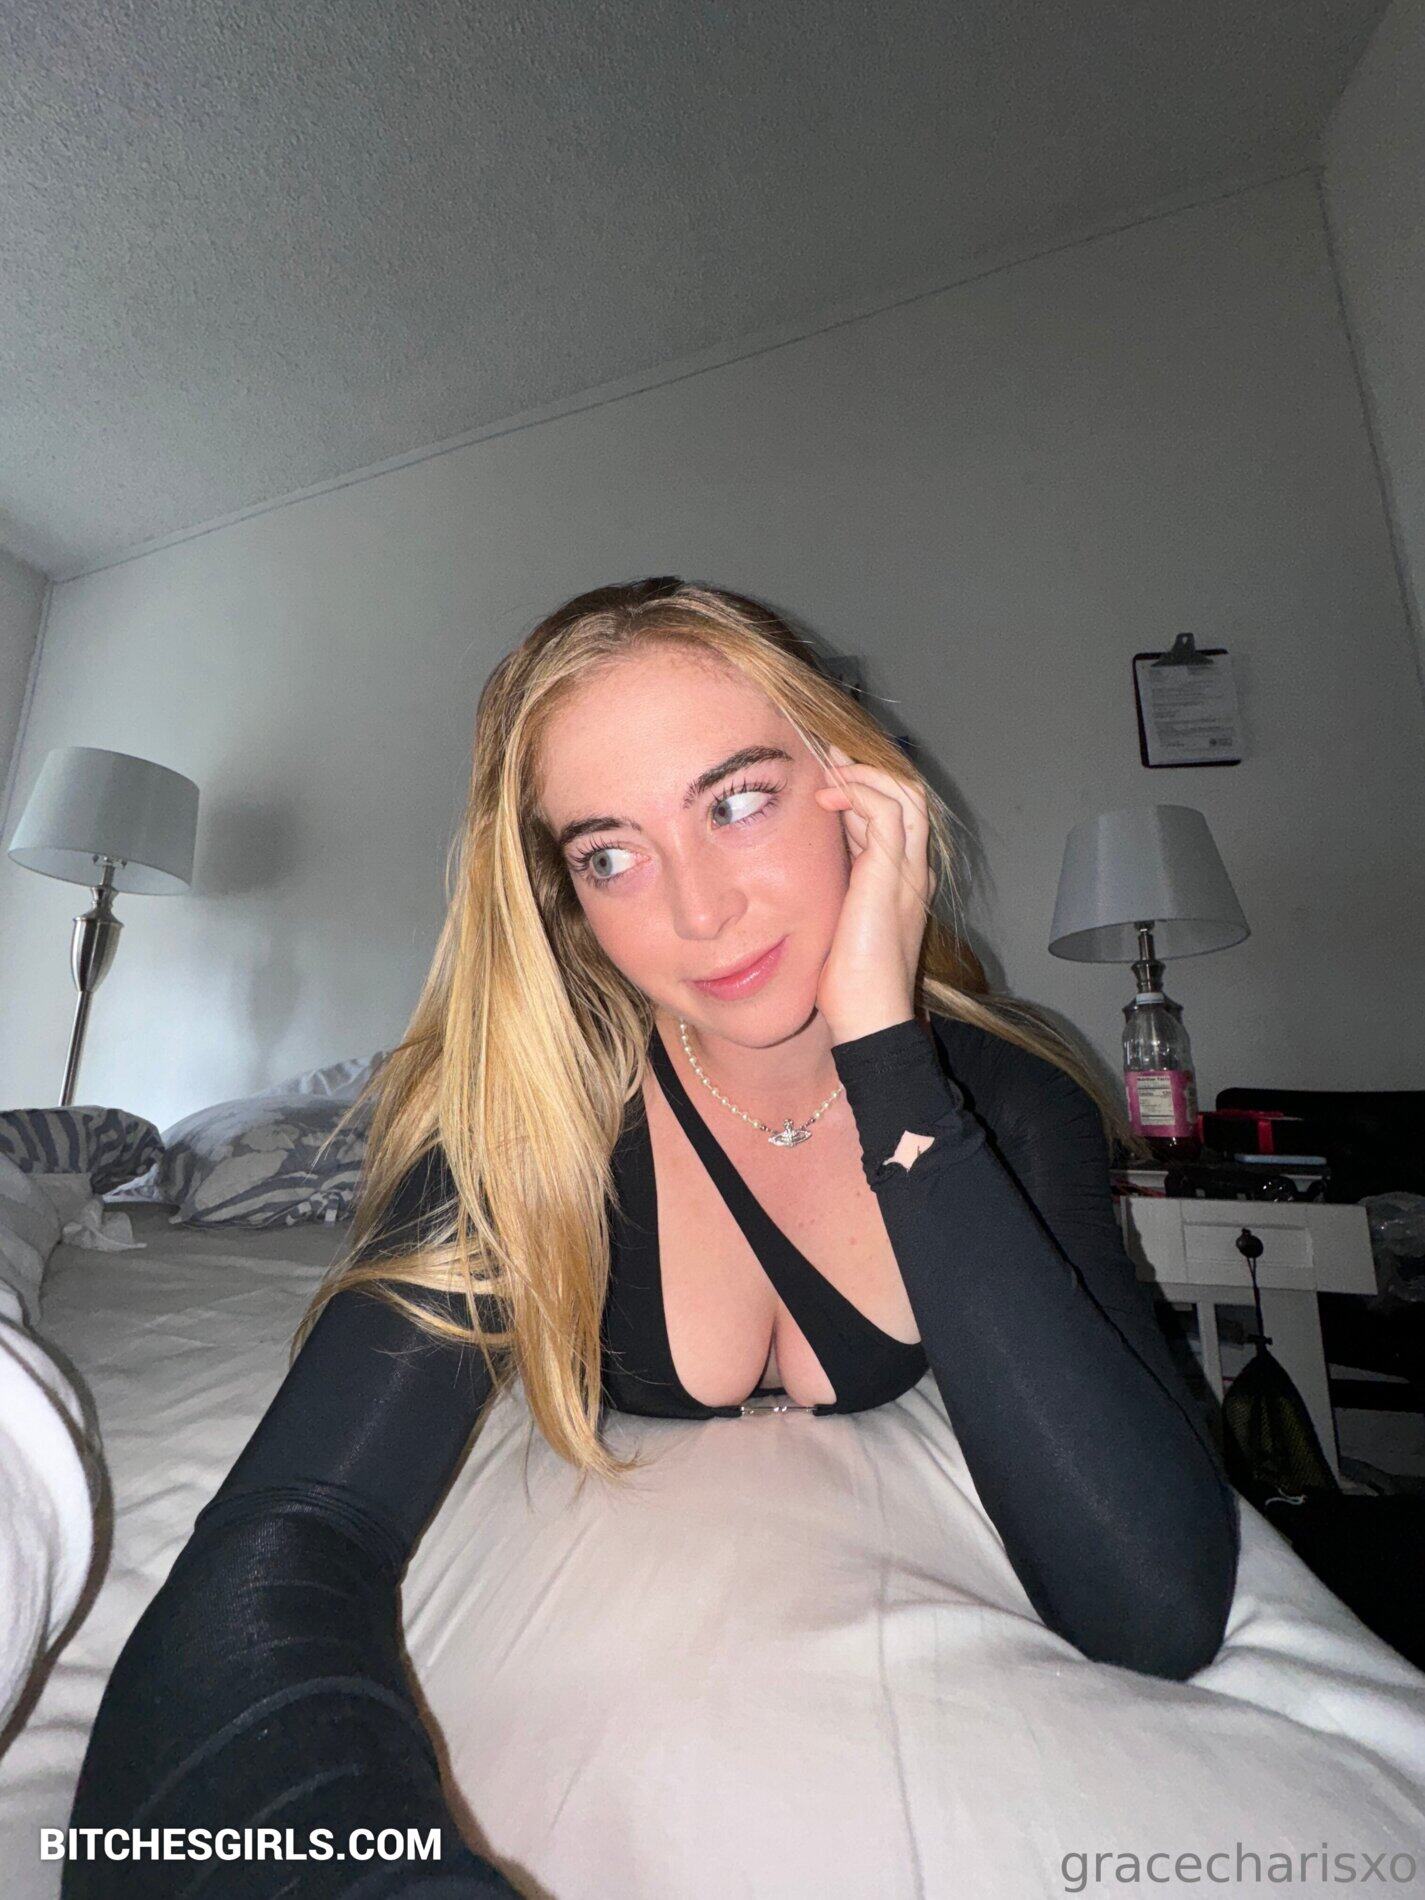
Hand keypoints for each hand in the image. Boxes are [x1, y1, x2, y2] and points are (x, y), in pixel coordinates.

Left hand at [812, 744, 932, 1044]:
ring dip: (862, 773)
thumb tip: (803, 867)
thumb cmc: (848, 984)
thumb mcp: (837, 921)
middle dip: (867, 768)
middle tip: (829, 757)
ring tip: (826, 773)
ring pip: (904, 792)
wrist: (869, 1017)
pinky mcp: (892, 873)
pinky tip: (826, 800)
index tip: (829, 774)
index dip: (863, 788)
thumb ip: (832, 890)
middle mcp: (912, 870)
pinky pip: (886, 810)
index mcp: (901, 881)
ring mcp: (908, 870)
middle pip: (908, 794)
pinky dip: (858, 792)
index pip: (894, 815)